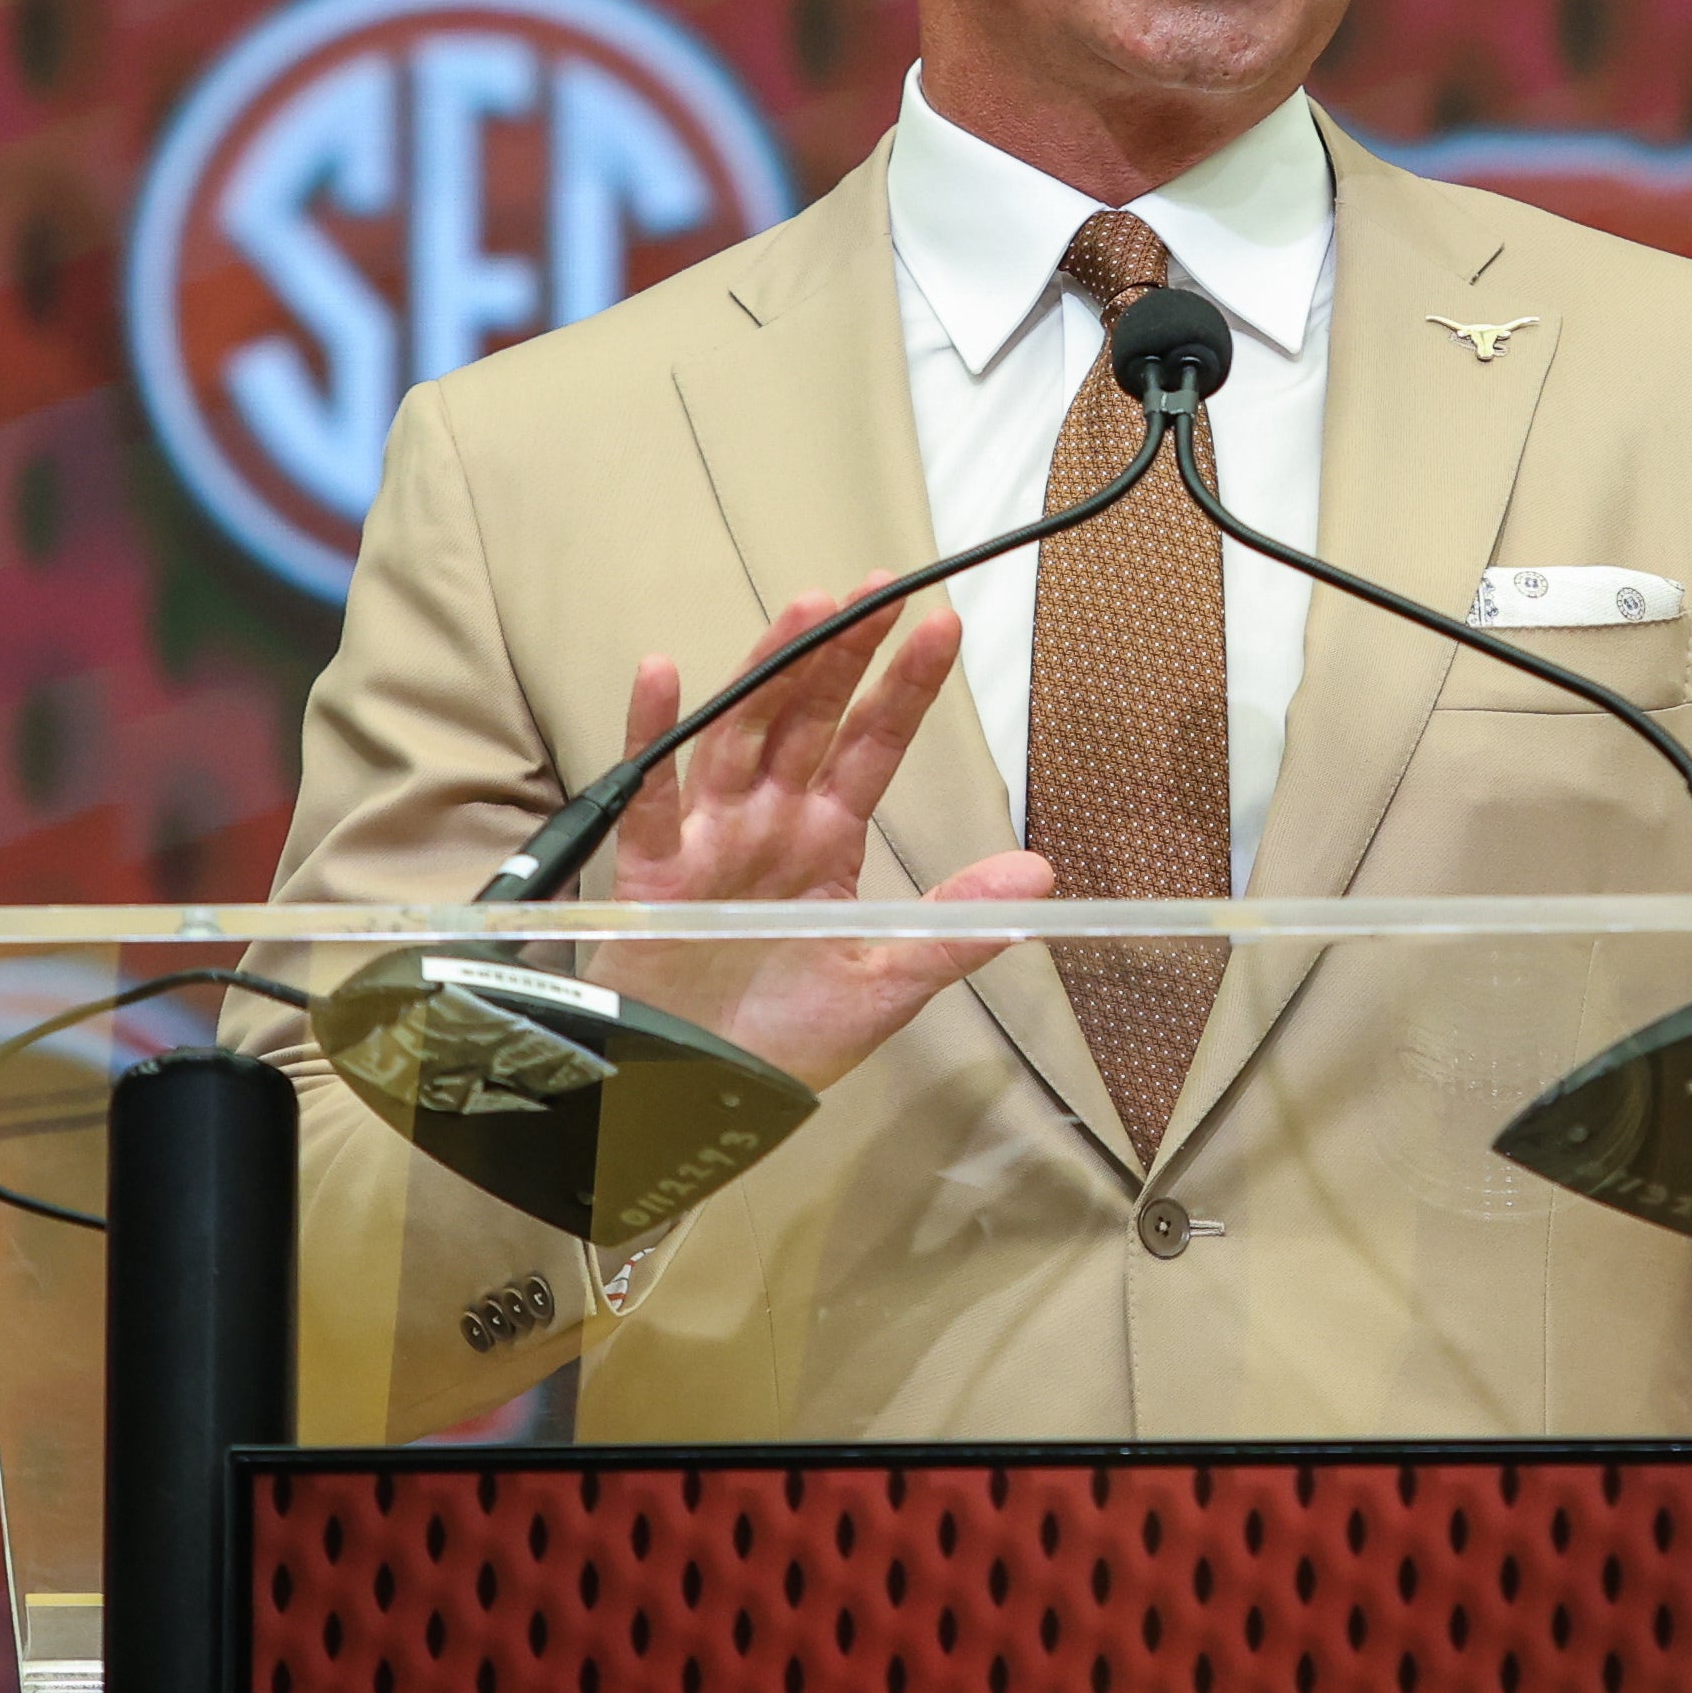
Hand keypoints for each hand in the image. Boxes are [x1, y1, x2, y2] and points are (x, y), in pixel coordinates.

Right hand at [582, 581, 1051, 1088]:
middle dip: (842, 652)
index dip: (905, 688)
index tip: (943, 628)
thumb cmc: (782, 1042)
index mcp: (826, 841)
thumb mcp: (885, 983)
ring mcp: (710, 841)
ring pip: (740, 735)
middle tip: (877, 588)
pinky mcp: (652, 874)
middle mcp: (769, 824)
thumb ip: (956, 927)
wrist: (698, 1105)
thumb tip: (1042, 877)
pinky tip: (663, 673)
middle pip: (808, 719)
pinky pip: (649, 796)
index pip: (873, 746)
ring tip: (803, 610)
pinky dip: (649, 732)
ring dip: (768, 671)